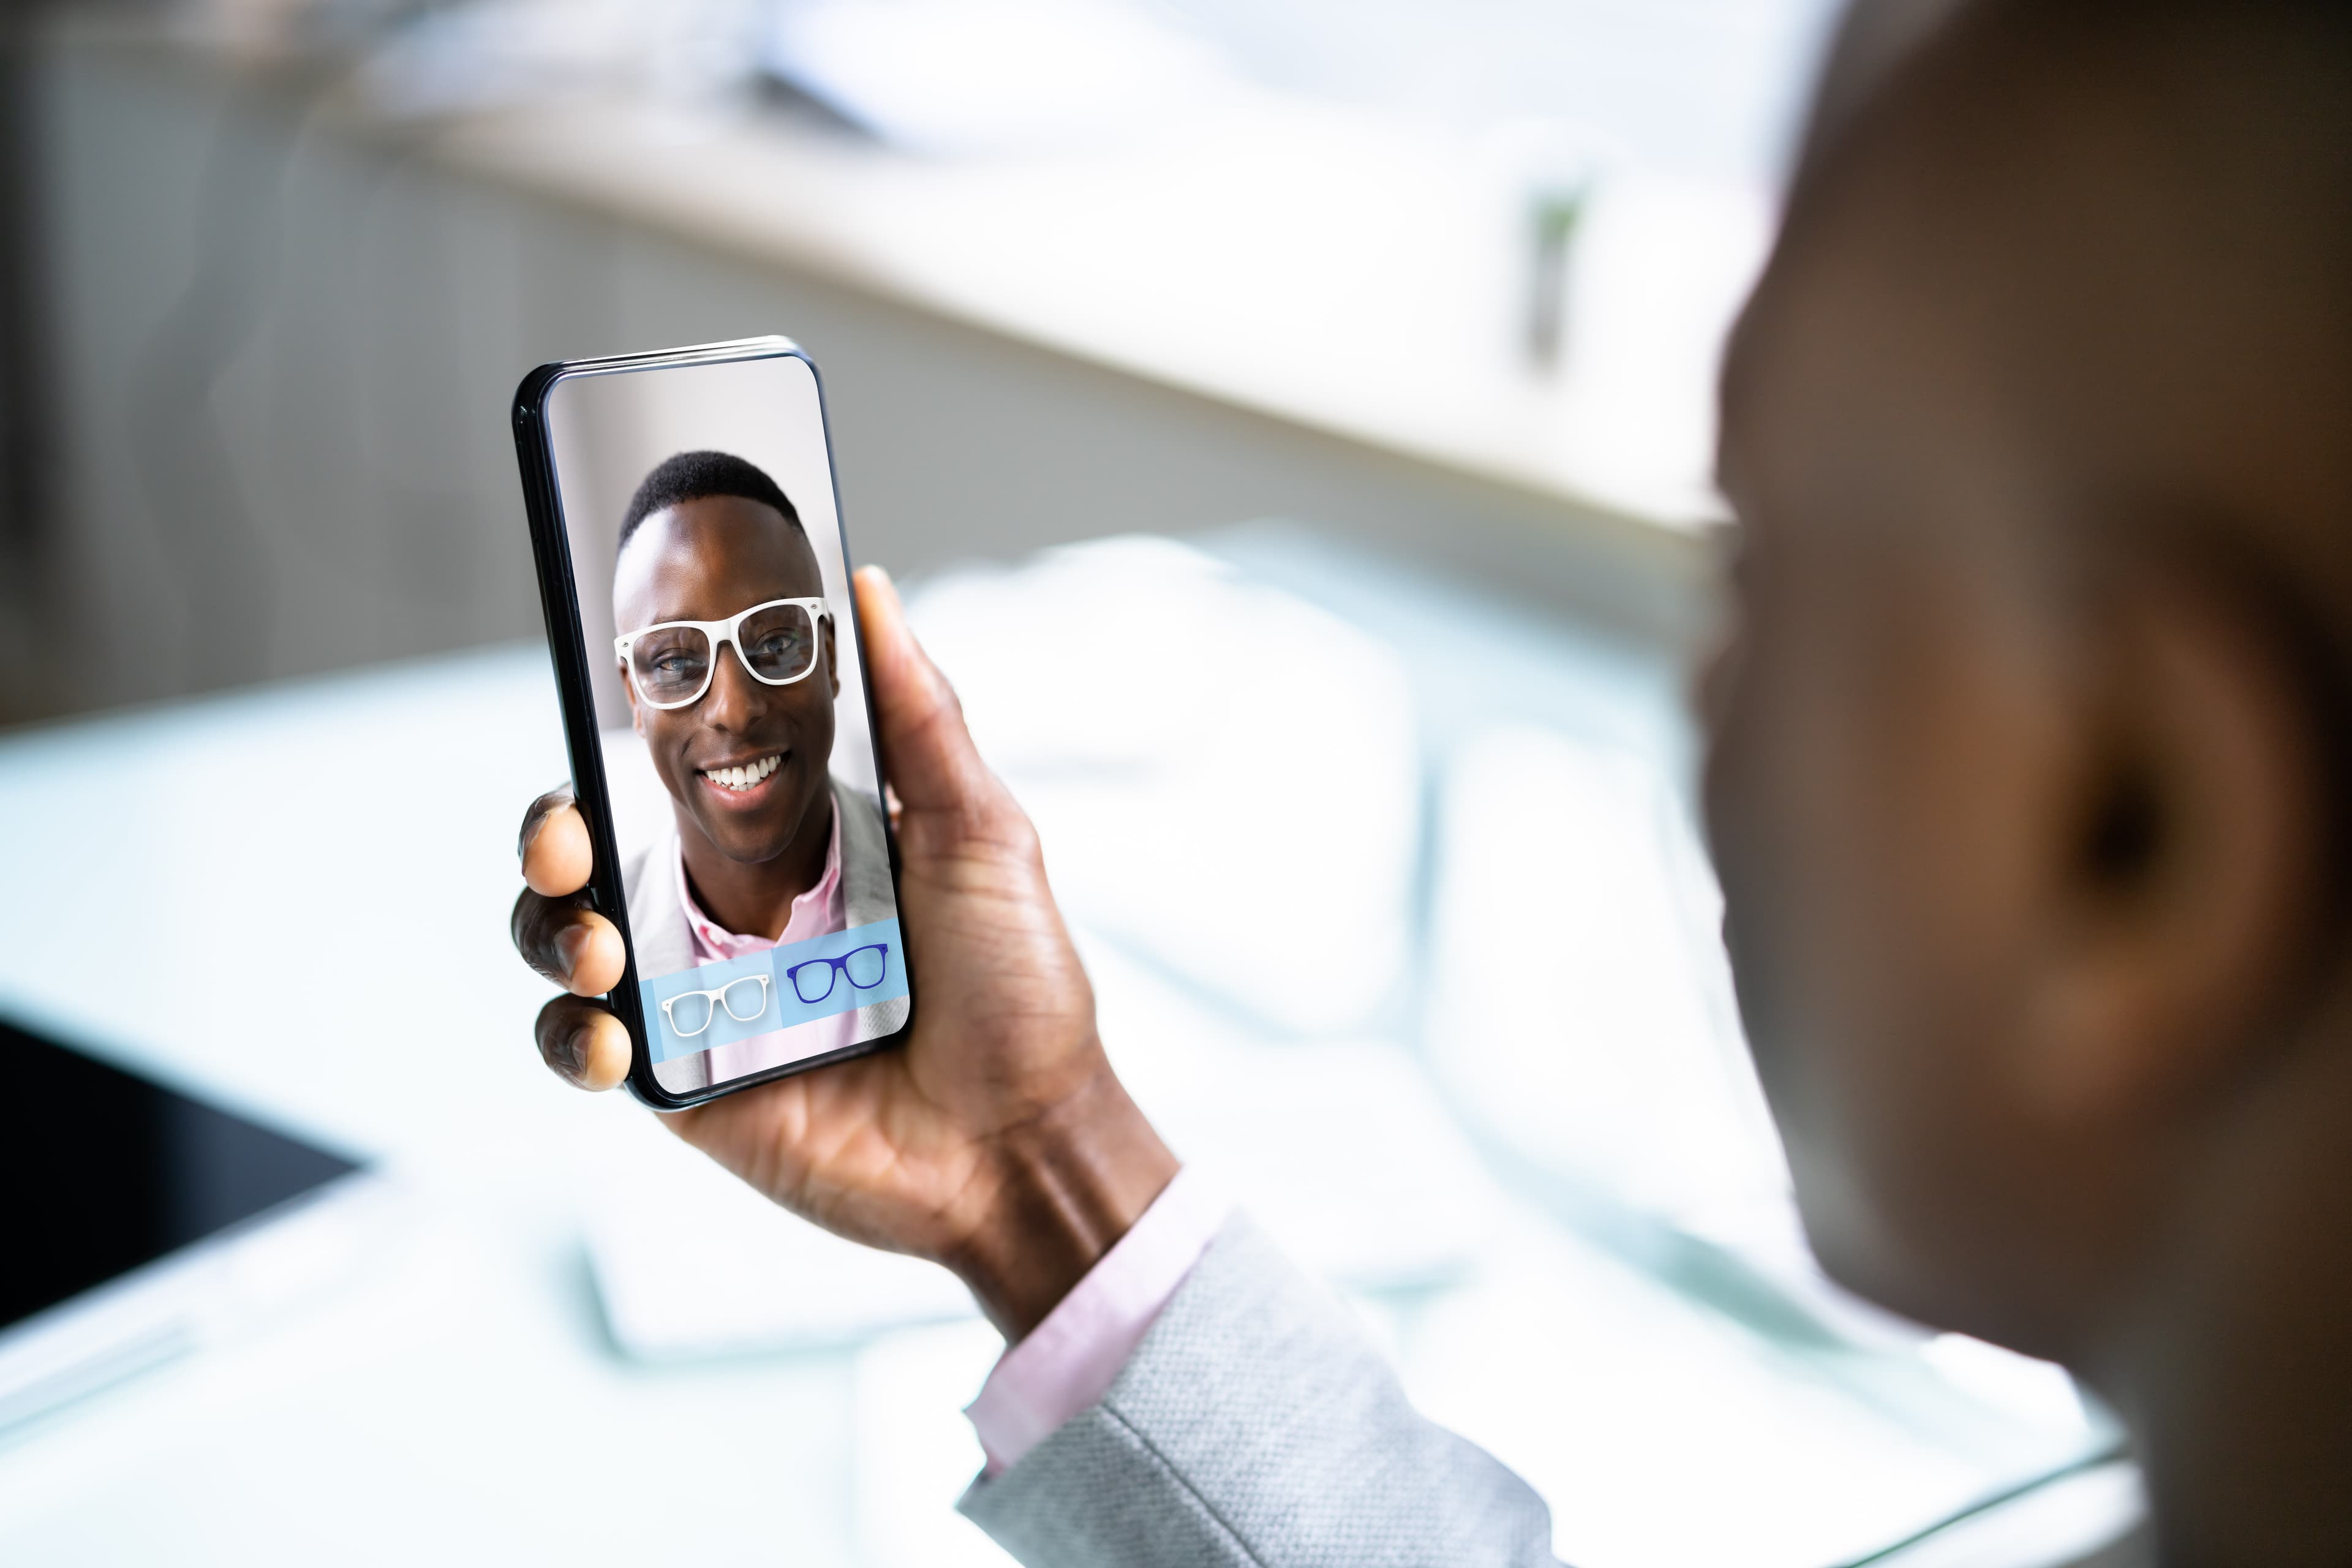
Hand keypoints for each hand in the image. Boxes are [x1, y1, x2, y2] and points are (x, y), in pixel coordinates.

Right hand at [511, 565, 1176, 1336]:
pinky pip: (583, 1046)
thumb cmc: (1019, 991)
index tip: (593, 700)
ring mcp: (700, 997)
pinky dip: (569, 1033)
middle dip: (550, 831)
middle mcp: (733, 911)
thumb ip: (919, 714)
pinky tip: (607, 1033)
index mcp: (791, 840)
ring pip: (567, 939)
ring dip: (551, 928)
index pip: (673, 772)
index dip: (616, 738)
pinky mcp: (682, 1081)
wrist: (1024, 1144)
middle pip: (593, 849)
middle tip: (566, 836)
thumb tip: (870, 590)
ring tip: (599, 946)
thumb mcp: (981, 832)